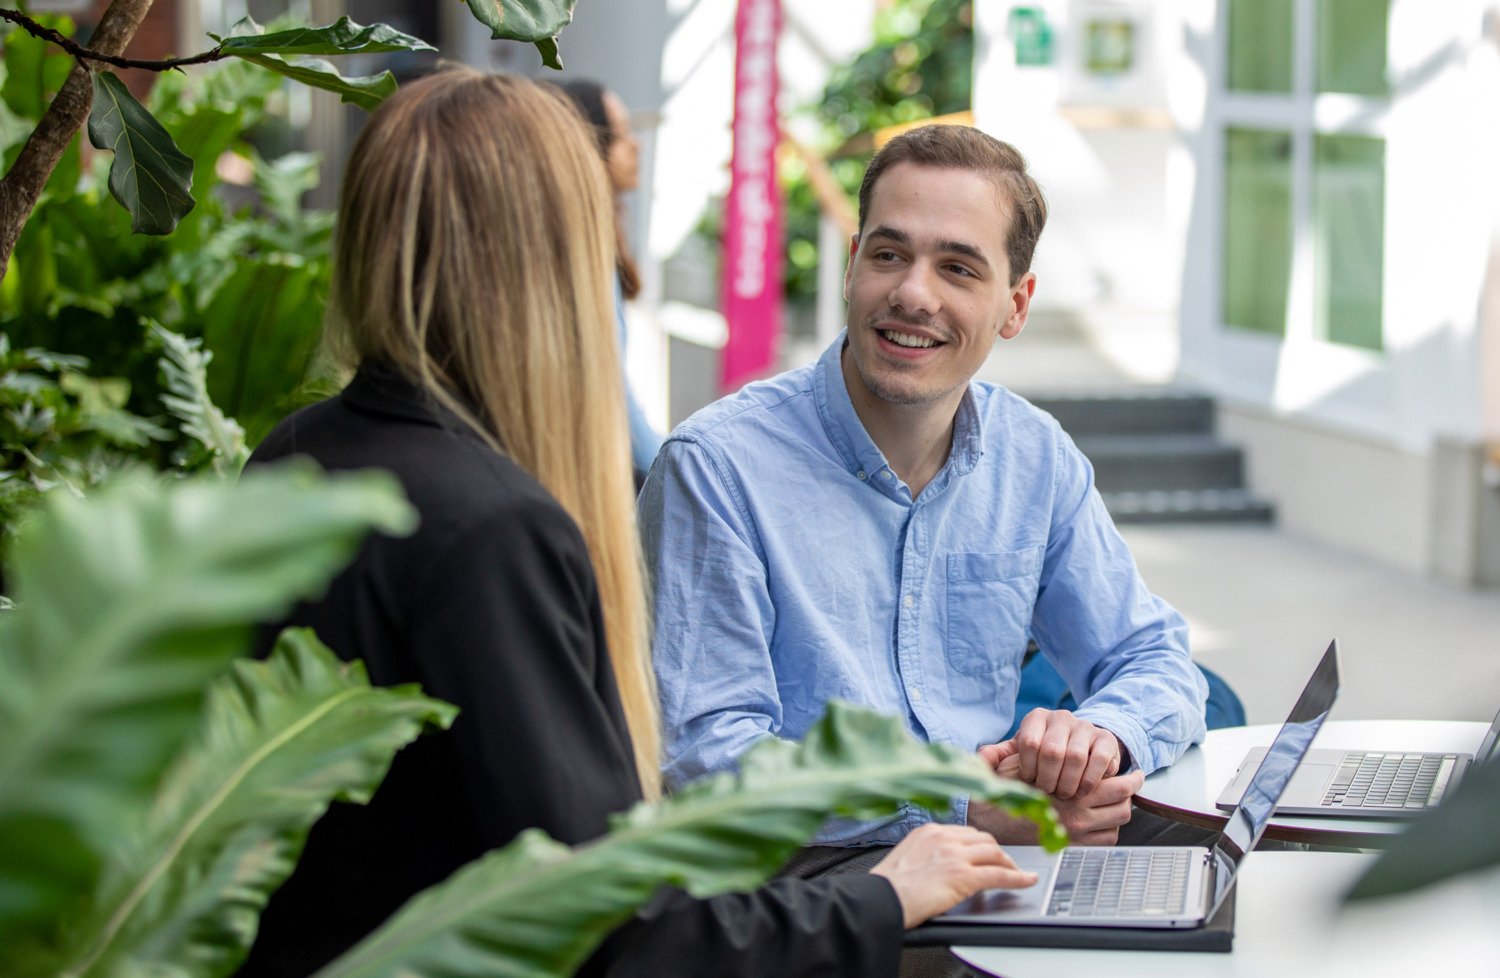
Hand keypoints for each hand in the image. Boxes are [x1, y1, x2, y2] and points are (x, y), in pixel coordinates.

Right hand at [869, 823, 1037, 928]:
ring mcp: (955, 855)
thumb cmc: (888, 885)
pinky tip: (1027, 880)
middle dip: (996, 852)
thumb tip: (940, 864)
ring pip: (994, 853)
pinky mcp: (964, 876)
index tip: (986, 851)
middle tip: (1004, 864)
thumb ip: (927, 853)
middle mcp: (944, 837)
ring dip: (1008, 863)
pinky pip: (999, 875)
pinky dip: (1018, 878)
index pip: (965, 832)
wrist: (881, 897)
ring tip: (1016, 873)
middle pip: (983, 839)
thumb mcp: (907, 856)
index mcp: (929, 831)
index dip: (980, 844)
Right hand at [971, 753, 1143, 845]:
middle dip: (1130, 794)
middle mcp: (1078, 817)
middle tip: (1132, 784)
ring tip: (1118, 800)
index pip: (1118, 787)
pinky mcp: (1073, 848)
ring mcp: (1077, 835)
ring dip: (1119, 810)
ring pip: (1116, 823)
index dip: (1132, 779)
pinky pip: (1106, 840)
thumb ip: (1044, 756)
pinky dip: (1109, 829)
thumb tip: (1072, 751)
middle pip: (1123, 806)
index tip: (1136, 773)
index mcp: (1071, 794)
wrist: (989, 822)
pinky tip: (1102, 819)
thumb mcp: (1023, 765)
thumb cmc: (1005, 791)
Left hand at [980, 709, 1121, 799]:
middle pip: (1052, 751)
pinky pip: (1099, 760)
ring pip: (1076, 757)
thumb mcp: (1018, 754)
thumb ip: (997, 757)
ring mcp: (1085, 727)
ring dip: (1068, 782)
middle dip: (1048, 779)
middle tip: (1049, 793)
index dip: (1028, 769)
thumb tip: (981, 758)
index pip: (1029, 743)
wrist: (1080, 748)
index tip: (1030, 783)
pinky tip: (1082, 791)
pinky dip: (1090, 780)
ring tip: (1064, 795)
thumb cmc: (1042, 756)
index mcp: (1036, 718)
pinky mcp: (1106, 739)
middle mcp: (1061, 717)